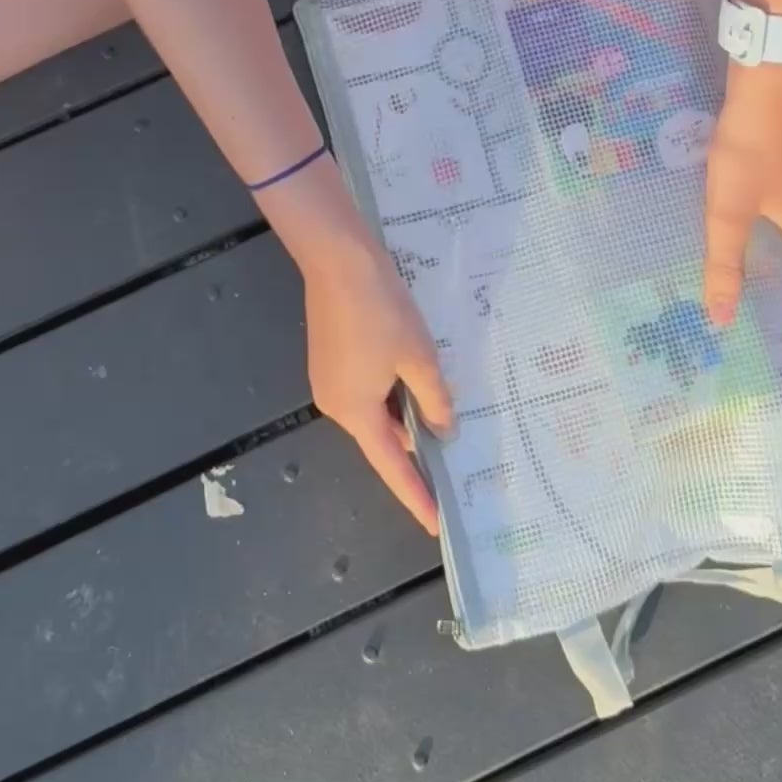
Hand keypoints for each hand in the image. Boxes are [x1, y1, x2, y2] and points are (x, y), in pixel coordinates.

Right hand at [303, 237, 455, 532]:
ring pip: (374, 412)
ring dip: (403, 416)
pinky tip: (413, 383)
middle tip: (453, 461)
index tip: (435, 523)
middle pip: (381, 438)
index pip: (391, 466)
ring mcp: (328, 380)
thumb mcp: (419, 358)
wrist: (338, 258)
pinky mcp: (328, 358)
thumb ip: (434, 401)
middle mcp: (335, 404)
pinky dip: (389, 395)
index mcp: (355, 412)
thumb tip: (441, 432)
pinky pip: (364, 391)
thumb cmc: (382, 311)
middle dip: (414, 449)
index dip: (416, 495)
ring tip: (440, 417)